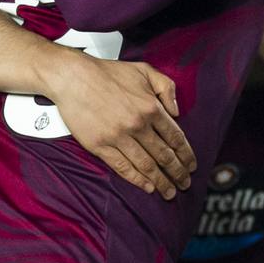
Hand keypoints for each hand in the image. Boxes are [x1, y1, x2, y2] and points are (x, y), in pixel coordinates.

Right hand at [47, 54, 194, 198]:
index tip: (191, 165)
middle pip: (164, 155)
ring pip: (146, 165)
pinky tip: (148, 187)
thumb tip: (177, 111)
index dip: (186, 154)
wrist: (72, 77)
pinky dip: (137, 180)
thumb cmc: (107, 73)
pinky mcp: (100, 146)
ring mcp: (118, 137)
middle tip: (185, 184)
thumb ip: (166, 87)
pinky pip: (123, 167)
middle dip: (178, 172)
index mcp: (151, 107)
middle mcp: (138, 125)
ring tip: (170, 192)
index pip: (175, 137)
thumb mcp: (144, 70)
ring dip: (161, 181)